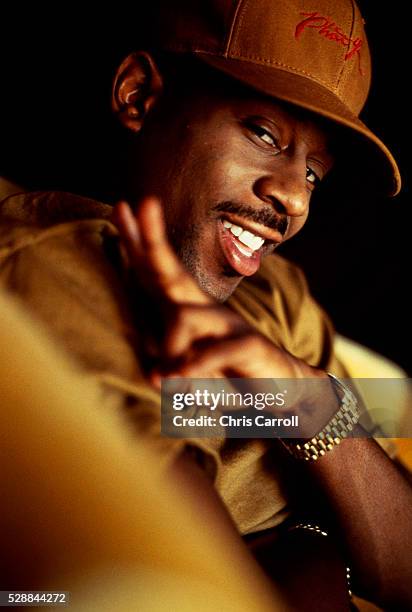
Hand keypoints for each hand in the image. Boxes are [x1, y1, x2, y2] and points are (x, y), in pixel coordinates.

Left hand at [112, 197, 337, 431]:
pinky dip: (195, 365)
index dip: (140, 240)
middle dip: (153, 238)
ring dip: (167, 350)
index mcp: (189, 309)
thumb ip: (170, 363)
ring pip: (183, 317)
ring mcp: (229, 323)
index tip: (120, 208)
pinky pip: (215, 350)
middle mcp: (207, 308)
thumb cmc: (229, 371)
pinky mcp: (249, 344)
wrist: (282, 386)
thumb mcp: (192, 365)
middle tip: (142, 203)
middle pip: (172, 270)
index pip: (159, 270)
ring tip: (160, 383)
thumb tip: (154, 376)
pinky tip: (180, 380)